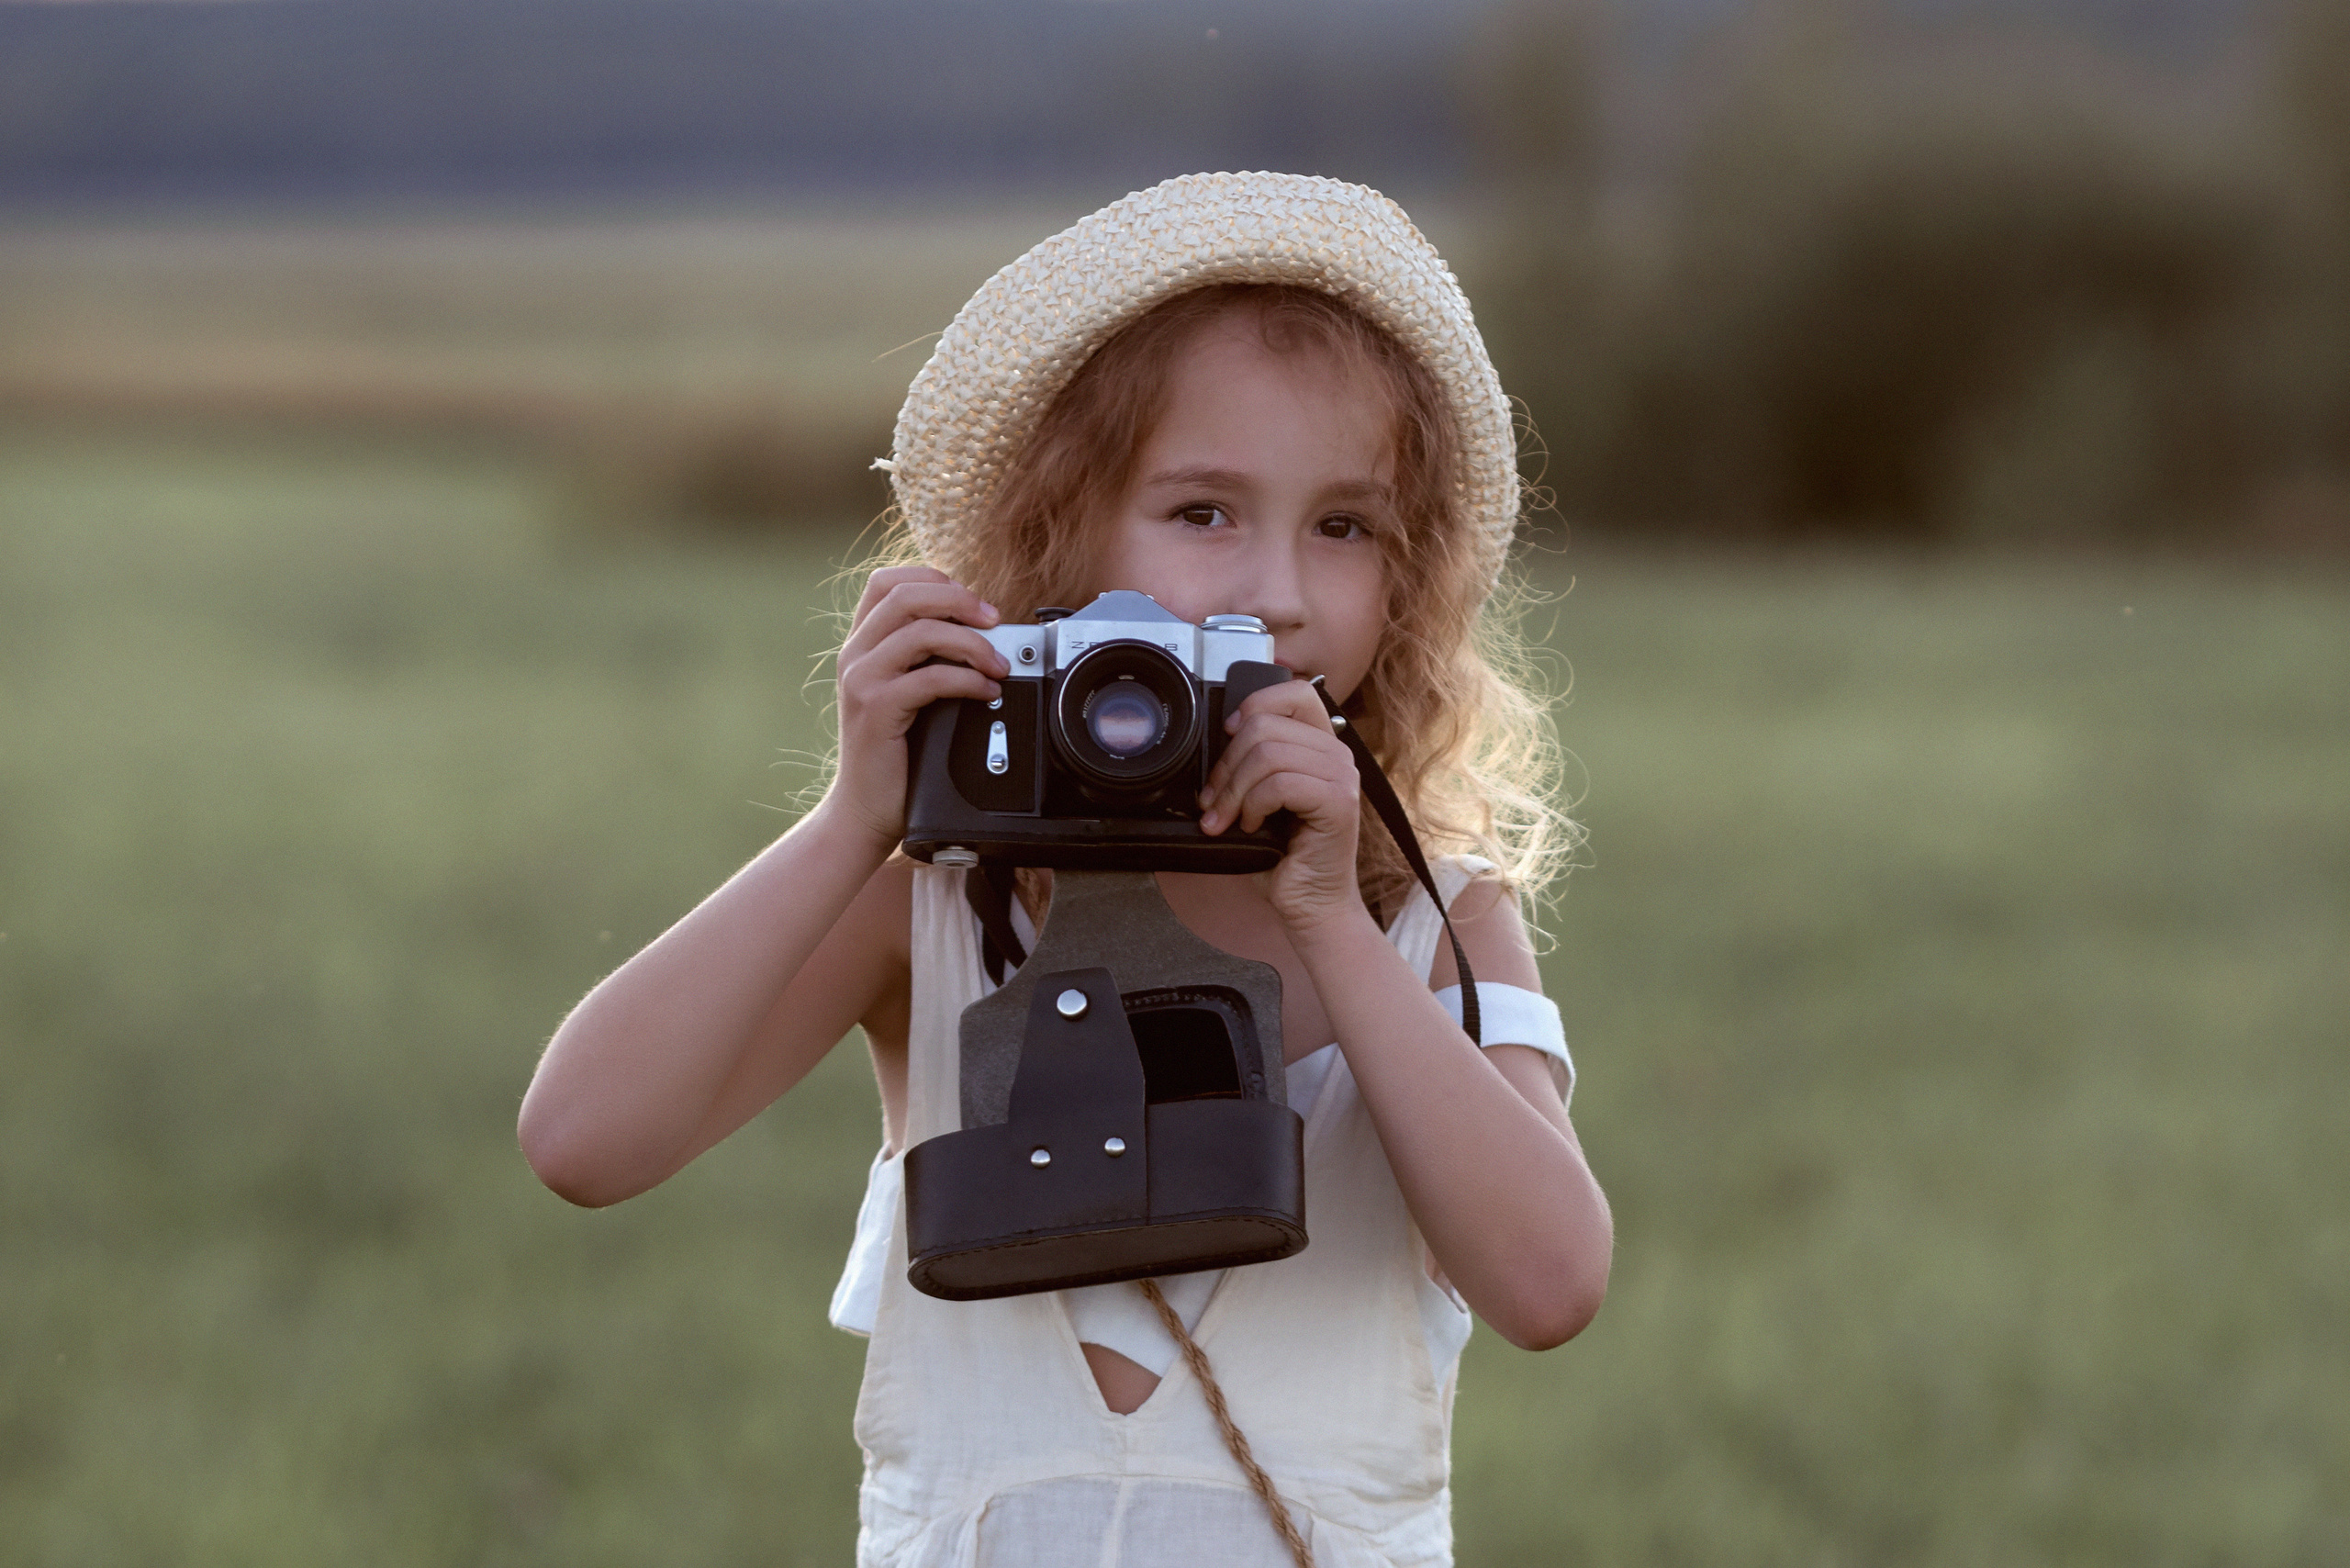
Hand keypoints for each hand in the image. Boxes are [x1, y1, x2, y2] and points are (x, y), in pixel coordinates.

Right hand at [826, 566, 1008, 850]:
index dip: (933, 578)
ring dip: (971, 642)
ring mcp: (862, 679)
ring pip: (921, 631)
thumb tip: (982, 632)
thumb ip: (927, 659)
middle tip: (995, 619)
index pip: (888, 581)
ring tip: (998, 664)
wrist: (864, 808)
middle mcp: (856, 654)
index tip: (971, 601)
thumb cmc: (893, 754)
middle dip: (960, 600)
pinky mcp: (875, 709)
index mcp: (862, 643)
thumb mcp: (906, 693)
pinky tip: (985, 690)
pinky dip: (967, 679)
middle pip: (906, 595)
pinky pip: (929, 677)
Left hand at [1197, 679, 1365, 935]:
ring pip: (1268, 753)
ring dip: (1234, 790)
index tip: (1226, 738)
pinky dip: (1253, 805)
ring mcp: (1343, 778)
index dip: (1253, 706)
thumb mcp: (1260, 797)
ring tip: (1230, 818)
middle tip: (1215, 801)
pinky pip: (1280, 783)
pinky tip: (1253, 826)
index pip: (1294, 691)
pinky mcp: (1339, 804)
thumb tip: (1214, 741)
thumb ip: (1252, 762)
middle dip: (1226, 765)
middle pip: (1266, 725)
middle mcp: (1338, 755)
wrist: (1310, 904)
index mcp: (1321, 745)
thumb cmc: (1284, 856)